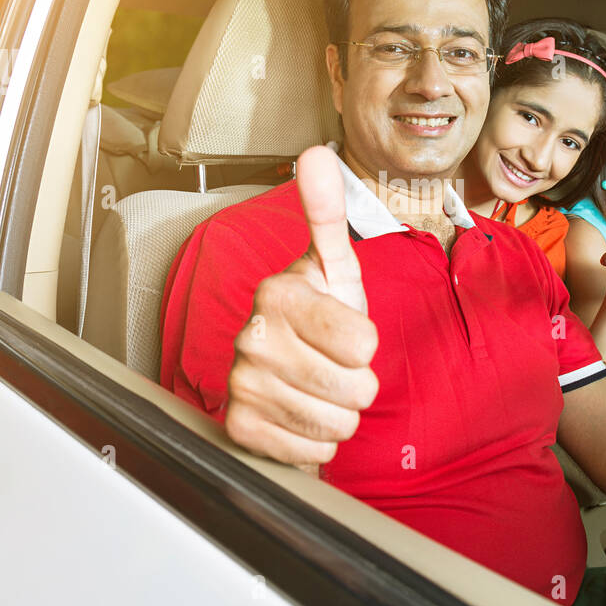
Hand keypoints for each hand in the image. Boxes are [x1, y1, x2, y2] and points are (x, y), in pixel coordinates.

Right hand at [223, 146, 379, 471]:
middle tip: (334, 367)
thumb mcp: (334, 268)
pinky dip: (314, 442)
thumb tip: (317, 154)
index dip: (366, 347)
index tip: (346, 335)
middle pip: (352, 387)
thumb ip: (328, 214)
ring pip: (334, 423)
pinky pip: (308, 451)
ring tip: (319, 389)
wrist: (287, 375)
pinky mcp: (239, 427)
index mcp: (278, 292)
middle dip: (356, 384)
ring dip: (337, 413)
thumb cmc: (320, 320)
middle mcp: (252, 336)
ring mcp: (241, 383)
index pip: (361, 342)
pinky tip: (299, 415)